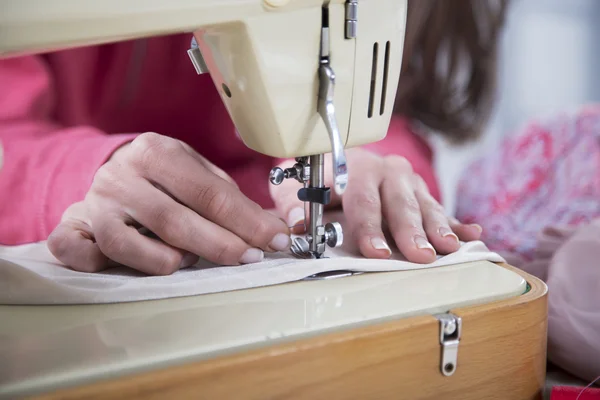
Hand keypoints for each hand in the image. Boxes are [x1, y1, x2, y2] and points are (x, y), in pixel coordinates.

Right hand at [48, 133, 289, 274]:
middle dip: (220, 245)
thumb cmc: (164, 177)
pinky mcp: (75, 228)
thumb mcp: (196, 171)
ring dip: (169, 260)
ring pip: (128, 243)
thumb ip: (230, 198)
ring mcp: (96, 204)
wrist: (111, 171)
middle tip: (250, 258)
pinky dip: (110, 265)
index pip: (209, 193)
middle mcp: (121, 176)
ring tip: (191, 259)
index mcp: (155, 152)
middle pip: (174, 220)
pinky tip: (143, 264)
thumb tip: (272, 227)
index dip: (246, 221)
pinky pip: (81, 254)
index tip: (273, 239)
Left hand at [270, 148, 481, 262]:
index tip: (375, 252)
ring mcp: (409, 183)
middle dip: (411, 231)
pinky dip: (458, 223)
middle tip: (420, 254)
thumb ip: (292, 204)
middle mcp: (387, 173)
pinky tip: (472, 233)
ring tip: (450, 247)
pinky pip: (443, 209)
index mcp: (356, 170)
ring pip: (426, 206)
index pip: (364, 202)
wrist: (339, 158)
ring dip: (439, 228)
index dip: (370, 228)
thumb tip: (294, 224)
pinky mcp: (423, 194)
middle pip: (400, 205)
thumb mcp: (295, 186)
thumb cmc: (318, 179)